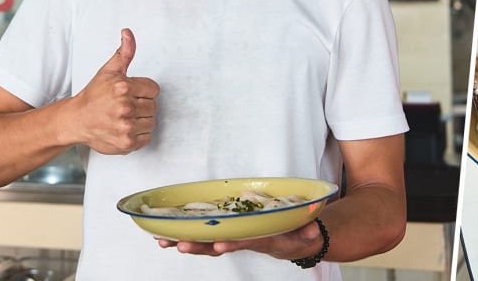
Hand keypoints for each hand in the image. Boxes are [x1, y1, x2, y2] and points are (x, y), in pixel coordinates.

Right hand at [70, 28, 159, 153]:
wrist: (75, 121)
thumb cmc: (93, 96)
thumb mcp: (109, 71)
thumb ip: (124, 52)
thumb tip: (128, 33)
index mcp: (123, 87)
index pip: (154, 89)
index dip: (143, 91)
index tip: (130, 93)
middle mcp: (125, 107)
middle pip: (154, 106)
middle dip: (142, 105)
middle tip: (124, 106)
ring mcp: (126, 126)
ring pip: (151, 122)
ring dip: (141, 121)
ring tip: (124, 117)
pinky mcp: (126, 143)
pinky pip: (147, 138)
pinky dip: (138, 135)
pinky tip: (124, 128)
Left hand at [156, 219, 323, 259]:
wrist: (294, 242)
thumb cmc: (298, 234)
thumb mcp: (306, 233)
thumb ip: (308, 230)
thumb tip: (313, 230)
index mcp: (263, 240)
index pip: (246, 242)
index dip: (234, 243)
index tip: (220, 244)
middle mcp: (244, 241)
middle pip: (219, 246)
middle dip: (200, 246)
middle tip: (181, 245)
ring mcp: (235, 238)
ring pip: (208, 243)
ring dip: (186, 242)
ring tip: (164, 241)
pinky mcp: (230, 233)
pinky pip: (207, 236)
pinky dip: (188, 235)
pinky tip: (169, 235)